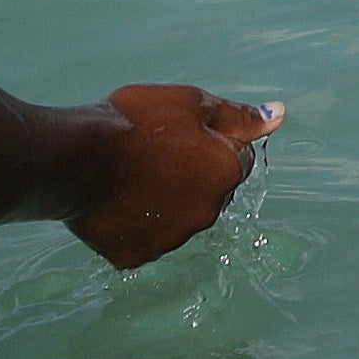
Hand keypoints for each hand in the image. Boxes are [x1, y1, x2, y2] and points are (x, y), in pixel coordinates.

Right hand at [72, 82, 277, 268]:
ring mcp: (172, 239)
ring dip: (164, 199)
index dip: (211, 142)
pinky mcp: (137, 255)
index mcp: (225, 173)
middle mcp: (208, 213)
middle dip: (190, 173)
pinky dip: (134, 222)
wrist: (80, 157)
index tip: (180, 134)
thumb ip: (237, 116)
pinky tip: (116, 199)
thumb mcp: (191, 103)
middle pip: (209, 191)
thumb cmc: (137, 122)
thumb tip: (277, 115)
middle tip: (153, 151)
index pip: (237, 158)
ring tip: (130, 173)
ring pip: (177, 216)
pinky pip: (144, 237)